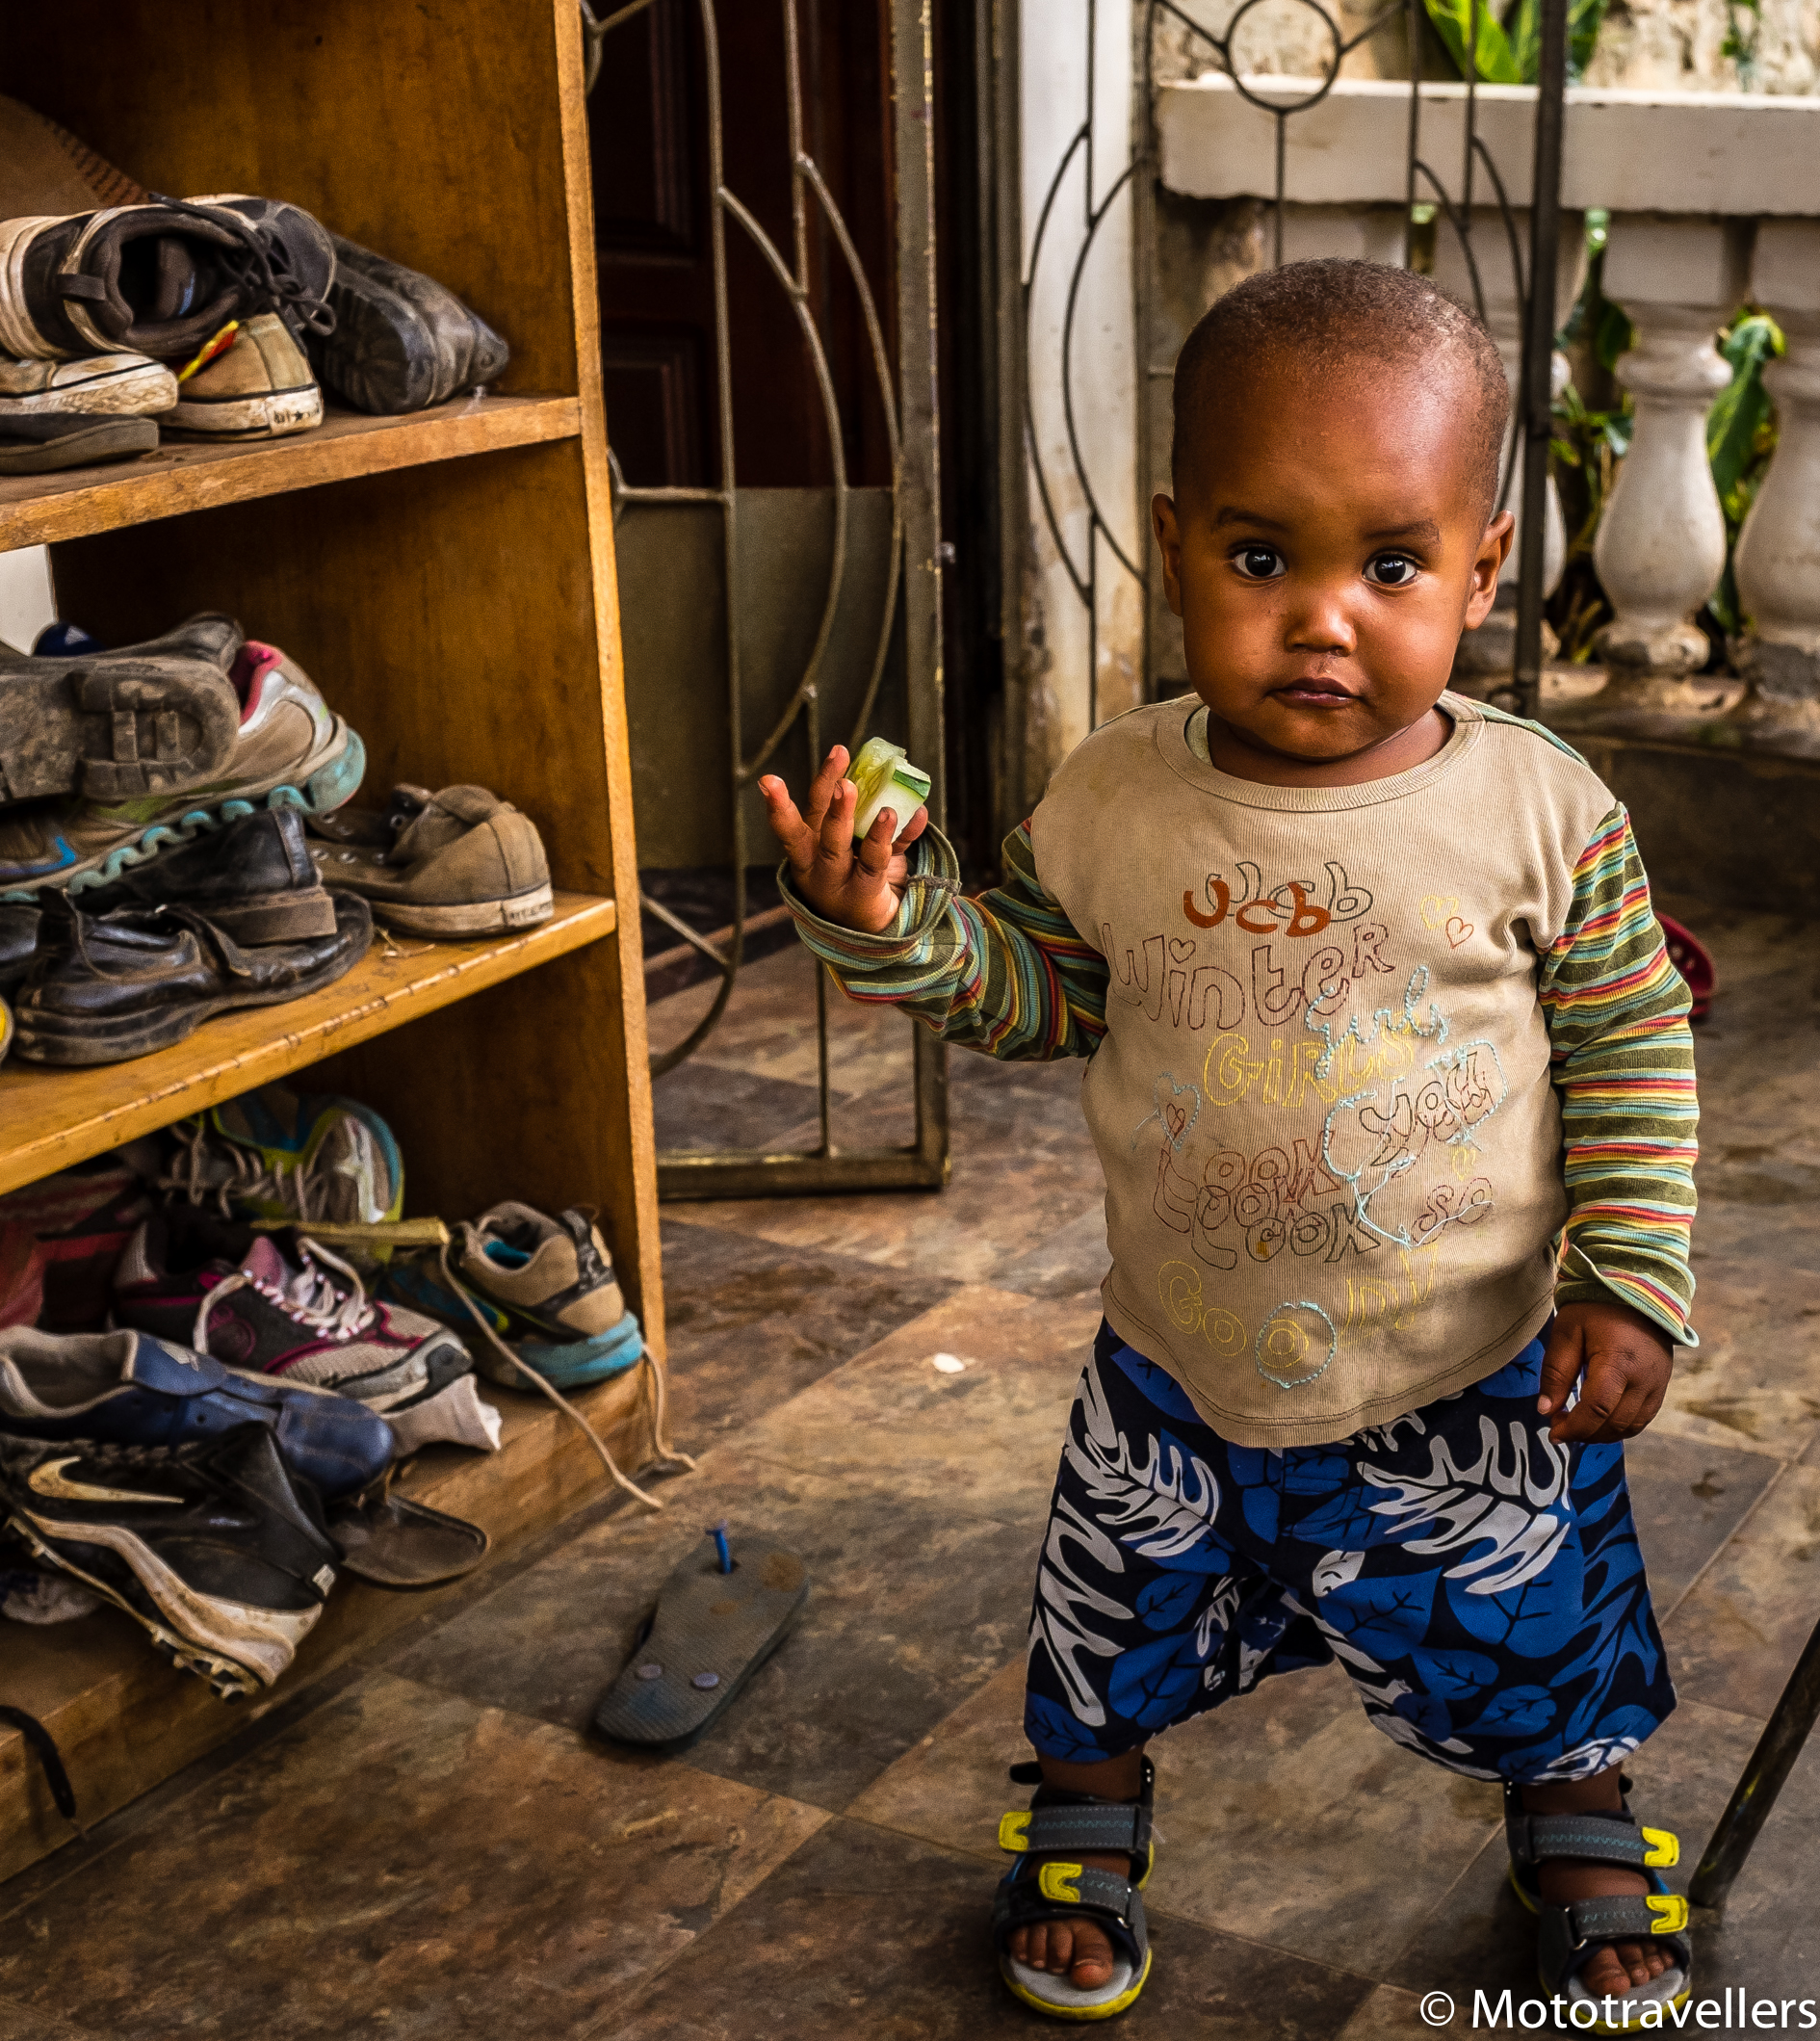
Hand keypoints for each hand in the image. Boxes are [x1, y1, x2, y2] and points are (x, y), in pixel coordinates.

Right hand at [759, 745, 928, 934]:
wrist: (869, 926)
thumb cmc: (853, 872)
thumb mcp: (846, 842)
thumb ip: (858, 810)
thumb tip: (884, 773)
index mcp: (806, 850)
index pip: (791, 825)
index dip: (778, 805)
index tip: (768, 781)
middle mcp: (818, 866)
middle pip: (823, 834)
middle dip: (833, 808)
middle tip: (844, 785)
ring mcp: (840, 883)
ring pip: (850, 853)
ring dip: (869, 831)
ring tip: (885, 810)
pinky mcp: (865, 894)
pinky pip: (881, 862)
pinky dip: (899, 835)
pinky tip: (917, 814)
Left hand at [1537, 1301, 1673, 1444]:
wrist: (1638, 1291)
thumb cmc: (1596, 1308)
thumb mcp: (1567, 1332)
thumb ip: (1556, 1372)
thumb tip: (1545, 1410)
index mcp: (1619, 1362)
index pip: (1597, 1410)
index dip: (1573, 1427)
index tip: (1553, 1432)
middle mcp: (1644, 1378)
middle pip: (1614, 1424)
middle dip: (1584, 1433)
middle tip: (1559, 1425)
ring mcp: (1657, 1384)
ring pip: (1630, 1427)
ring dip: (1602, 1434)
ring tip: (1577, 1425)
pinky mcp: (1662, 1386)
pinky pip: (1642, 1419)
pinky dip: (1619, 1427)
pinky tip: (1599, 1421)